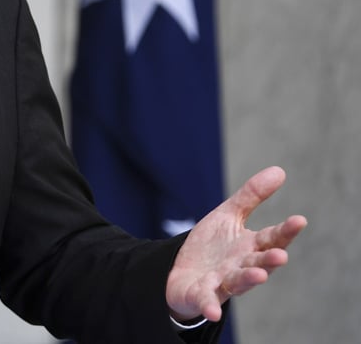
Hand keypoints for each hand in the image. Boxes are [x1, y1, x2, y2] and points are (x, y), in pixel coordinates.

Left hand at [166, 166, 306, 322]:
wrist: (182, 273)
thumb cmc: (212, 246)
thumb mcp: (228, 216)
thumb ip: (251, 196)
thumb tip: (279, 171)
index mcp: (249, 247)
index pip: (271, 238)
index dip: (285, 230)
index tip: (299, 220)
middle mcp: (241, 267)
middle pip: (259, 262)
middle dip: (270, 260)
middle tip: (281, 255)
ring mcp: (223, 282)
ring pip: (238, 282)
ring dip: (249, 279)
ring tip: (260, 275)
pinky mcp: (202, 295)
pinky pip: (206, 301)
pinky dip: (209, 305)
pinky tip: (212, 310)